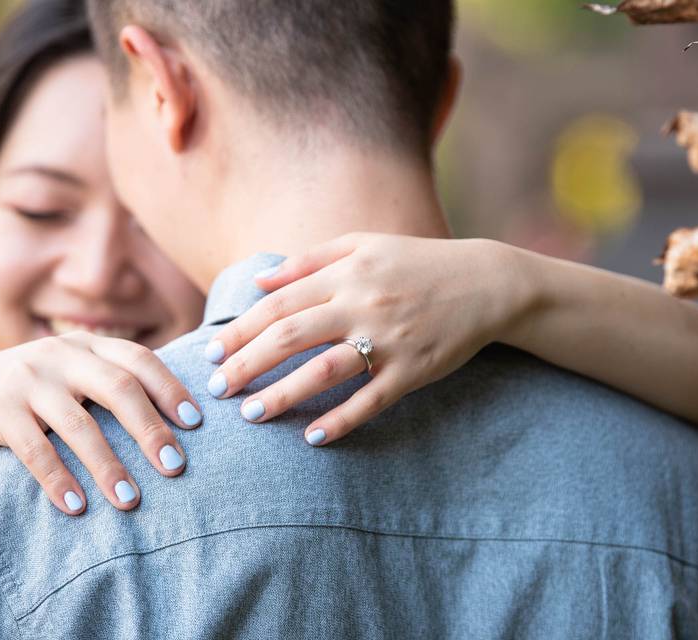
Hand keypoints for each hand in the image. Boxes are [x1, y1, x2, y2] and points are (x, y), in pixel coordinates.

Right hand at [0, 331, 202, 514]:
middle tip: (175, 466)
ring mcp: (28, 380)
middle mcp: (62, 355)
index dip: (171, 389)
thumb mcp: (70, 373)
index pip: (140, 360)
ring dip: (108, 466)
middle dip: (151, 429)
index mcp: (88, 346)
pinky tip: (77, 507)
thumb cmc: (30, 390)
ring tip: (130, 500)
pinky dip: (59, 480)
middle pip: (119, 388)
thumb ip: (110, 383)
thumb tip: (174, 419)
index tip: (196, 422)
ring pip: (80, 425)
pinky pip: (35, 450)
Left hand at [206, 233, 531, 444]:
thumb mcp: (364, 246)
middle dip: (247, 364)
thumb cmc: (418, 263)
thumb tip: (259, 280)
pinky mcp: (414, 370)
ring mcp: (390, 340)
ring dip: (283, 395)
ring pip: (325, 371)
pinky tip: (312, 437)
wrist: (486, 283)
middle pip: (290, 337)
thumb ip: (310, 260)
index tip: (211, 353)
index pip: (279, 303)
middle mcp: (363, 305)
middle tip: (217, 389)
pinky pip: (371, 401)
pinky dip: (341, 420)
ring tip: (251, 415)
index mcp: (347, 273)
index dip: (240, 329)